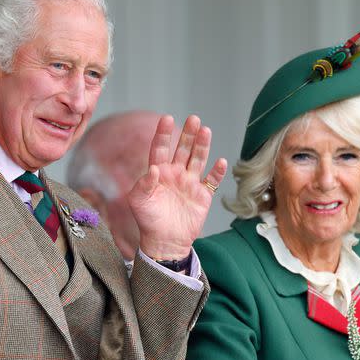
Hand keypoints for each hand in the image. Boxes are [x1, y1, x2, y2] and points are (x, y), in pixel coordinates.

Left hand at [128, 115, 226, 260]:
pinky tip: (220, 162)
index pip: (160, 149)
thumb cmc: (148, 221)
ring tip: (206, 130)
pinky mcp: (203, 195)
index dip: (163, 134)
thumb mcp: (138, 202)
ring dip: (202, 146)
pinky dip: (217, 172)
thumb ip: (143, 184)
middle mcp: (175, 174)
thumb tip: (153, 169)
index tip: (166, 118)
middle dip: (188, 134)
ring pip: (198, 159)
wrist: (165, 242)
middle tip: (193, 119)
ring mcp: (190, 183)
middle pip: (182, 149)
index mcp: (158, 173)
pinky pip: (212, 180)